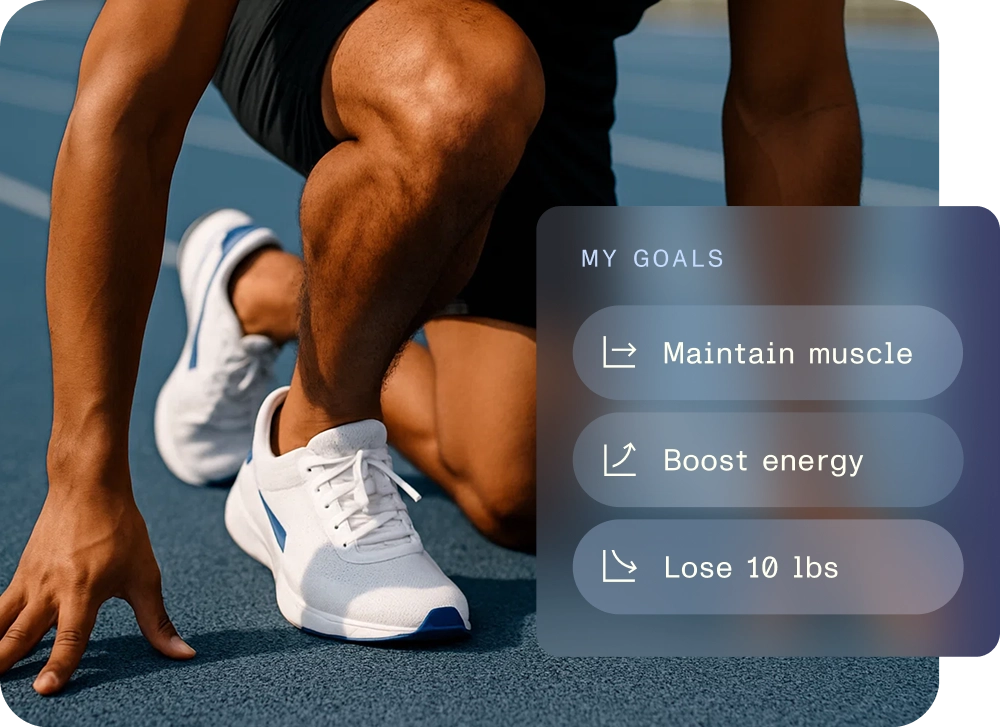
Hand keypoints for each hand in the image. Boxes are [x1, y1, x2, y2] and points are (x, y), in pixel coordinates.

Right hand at [0, 482, 194, 694]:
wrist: (87, 486)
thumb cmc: (121, 531)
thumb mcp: (145, 575)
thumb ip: (157, 621)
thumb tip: (184, 654)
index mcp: (84, 591)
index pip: (71, 637)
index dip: (59, 665)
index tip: (45, 690)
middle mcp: (51, 589)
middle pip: (21, 636)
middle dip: (6, 664)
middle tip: (1, 694)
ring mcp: (30, 581)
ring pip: (0, 623)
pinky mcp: (20, 574)